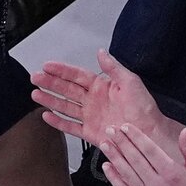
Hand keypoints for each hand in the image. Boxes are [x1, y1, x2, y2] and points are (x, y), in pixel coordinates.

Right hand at [31, 49, 168, 153]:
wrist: (150, 133)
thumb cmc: (144, 108)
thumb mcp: (130, 82)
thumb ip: (113, 68)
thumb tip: (101, 52)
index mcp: (101, 86)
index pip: (76, 75)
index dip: (61, 70)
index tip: (47, 65)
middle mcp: (93, 100)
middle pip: (66, 89)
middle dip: (50, 83)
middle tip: (35, 77)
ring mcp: (90, 116)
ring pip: (64, 106)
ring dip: (49, 100)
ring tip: (35, 94)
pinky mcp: (90, 132)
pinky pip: (70, 126)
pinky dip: (58, 121)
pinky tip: (46, 115)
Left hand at [101, 125, 185, 185]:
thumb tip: (185, 132)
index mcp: (171, 173)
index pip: (149, 150)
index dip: (136, 137)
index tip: (126, 127)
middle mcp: (157, 184)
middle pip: (135, 158)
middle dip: (121, 142)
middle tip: (110, 130)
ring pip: (126, 172)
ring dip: (114, 156)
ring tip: (105, 144)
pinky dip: (112, 176)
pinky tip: (106, 165)